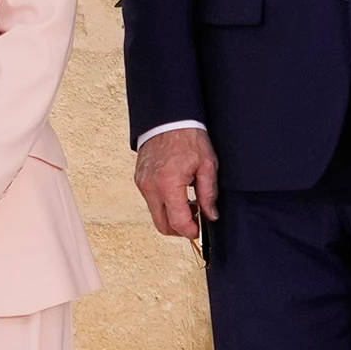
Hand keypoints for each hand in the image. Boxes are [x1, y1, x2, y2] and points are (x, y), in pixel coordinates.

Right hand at [134, 126, 220, 241]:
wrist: (168, 117)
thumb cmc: (188, 136)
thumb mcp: (207, 164)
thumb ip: (208, 193)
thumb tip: (210, 215)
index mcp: (168, 184)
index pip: (178, 222)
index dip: (191, 232)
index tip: (200, 231)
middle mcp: (150, 187)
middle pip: (162, 225)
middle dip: (179, 229)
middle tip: (195, 221)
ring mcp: (142, 184)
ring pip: (155, 214)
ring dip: (172, 216)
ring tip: (189, 203)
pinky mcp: (139, 179)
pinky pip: (151, 201)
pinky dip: (164, 204)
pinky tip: (178, 193)